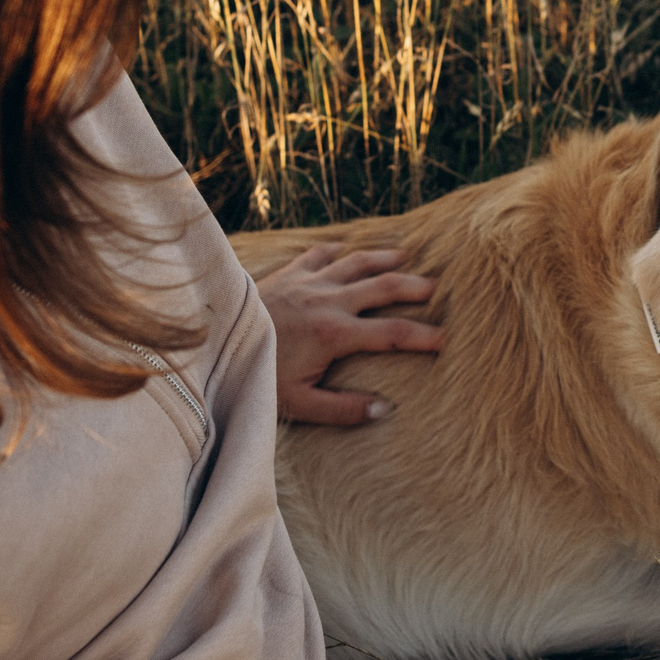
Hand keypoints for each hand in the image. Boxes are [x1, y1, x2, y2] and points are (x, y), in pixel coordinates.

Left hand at [254, 243, 442, 424]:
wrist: (213, 343)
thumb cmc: (256, 376)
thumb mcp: (299, 405)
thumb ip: (344, 409)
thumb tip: (384, 409)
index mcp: (335, 334)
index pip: (393, 332)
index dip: (424, 336)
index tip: (446, 339)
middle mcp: (327, 300)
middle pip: (384, 286)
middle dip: (415, 286)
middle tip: (438, 288)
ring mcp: (307, 281)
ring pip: (357, 262)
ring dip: (385, 258)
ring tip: (407, 256)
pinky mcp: (288, 273)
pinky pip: (320, 254)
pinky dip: (338, 250)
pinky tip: (347, 249)